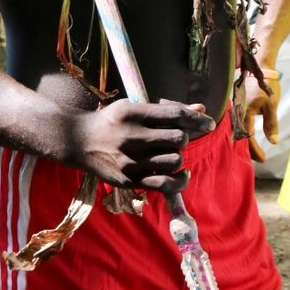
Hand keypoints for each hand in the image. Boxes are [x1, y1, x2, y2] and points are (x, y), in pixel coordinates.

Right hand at [63, 99, 214, 193]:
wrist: (79, 142)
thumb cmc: (112, 120)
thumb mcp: (135, 106)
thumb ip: (168, 108)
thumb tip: (201, 108)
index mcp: (134, 113)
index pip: (175, 115)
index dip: (197, 119)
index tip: (209, 124)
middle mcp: (132, 137)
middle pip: (178, 139)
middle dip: (184, 138)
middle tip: (177, 138)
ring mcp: (130, 161)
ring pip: (175, 160)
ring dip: (178, 156)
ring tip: (168, 152)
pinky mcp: (129, 180)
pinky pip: (165, 184)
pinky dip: (180, 180)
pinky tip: (182, 173)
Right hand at [243, 68, 280, 163]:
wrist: (260, 67)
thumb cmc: (267, 86)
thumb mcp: (271, 105)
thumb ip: (271, 124)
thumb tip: (273, 142)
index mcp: (244, 112)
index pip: (248, 137)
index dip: (255, 150)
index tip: (263, 159)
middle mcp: (236, 112)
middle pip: (240, 135)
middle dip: (249, 149)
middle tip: (259, 158)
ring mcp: (235, 108)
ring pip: (238, 129)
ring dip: (246, 141)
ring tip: (254, 151)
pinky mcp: (237, 105)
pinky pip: (238, 122)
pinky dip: (243, 131)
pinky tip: (248, 136)